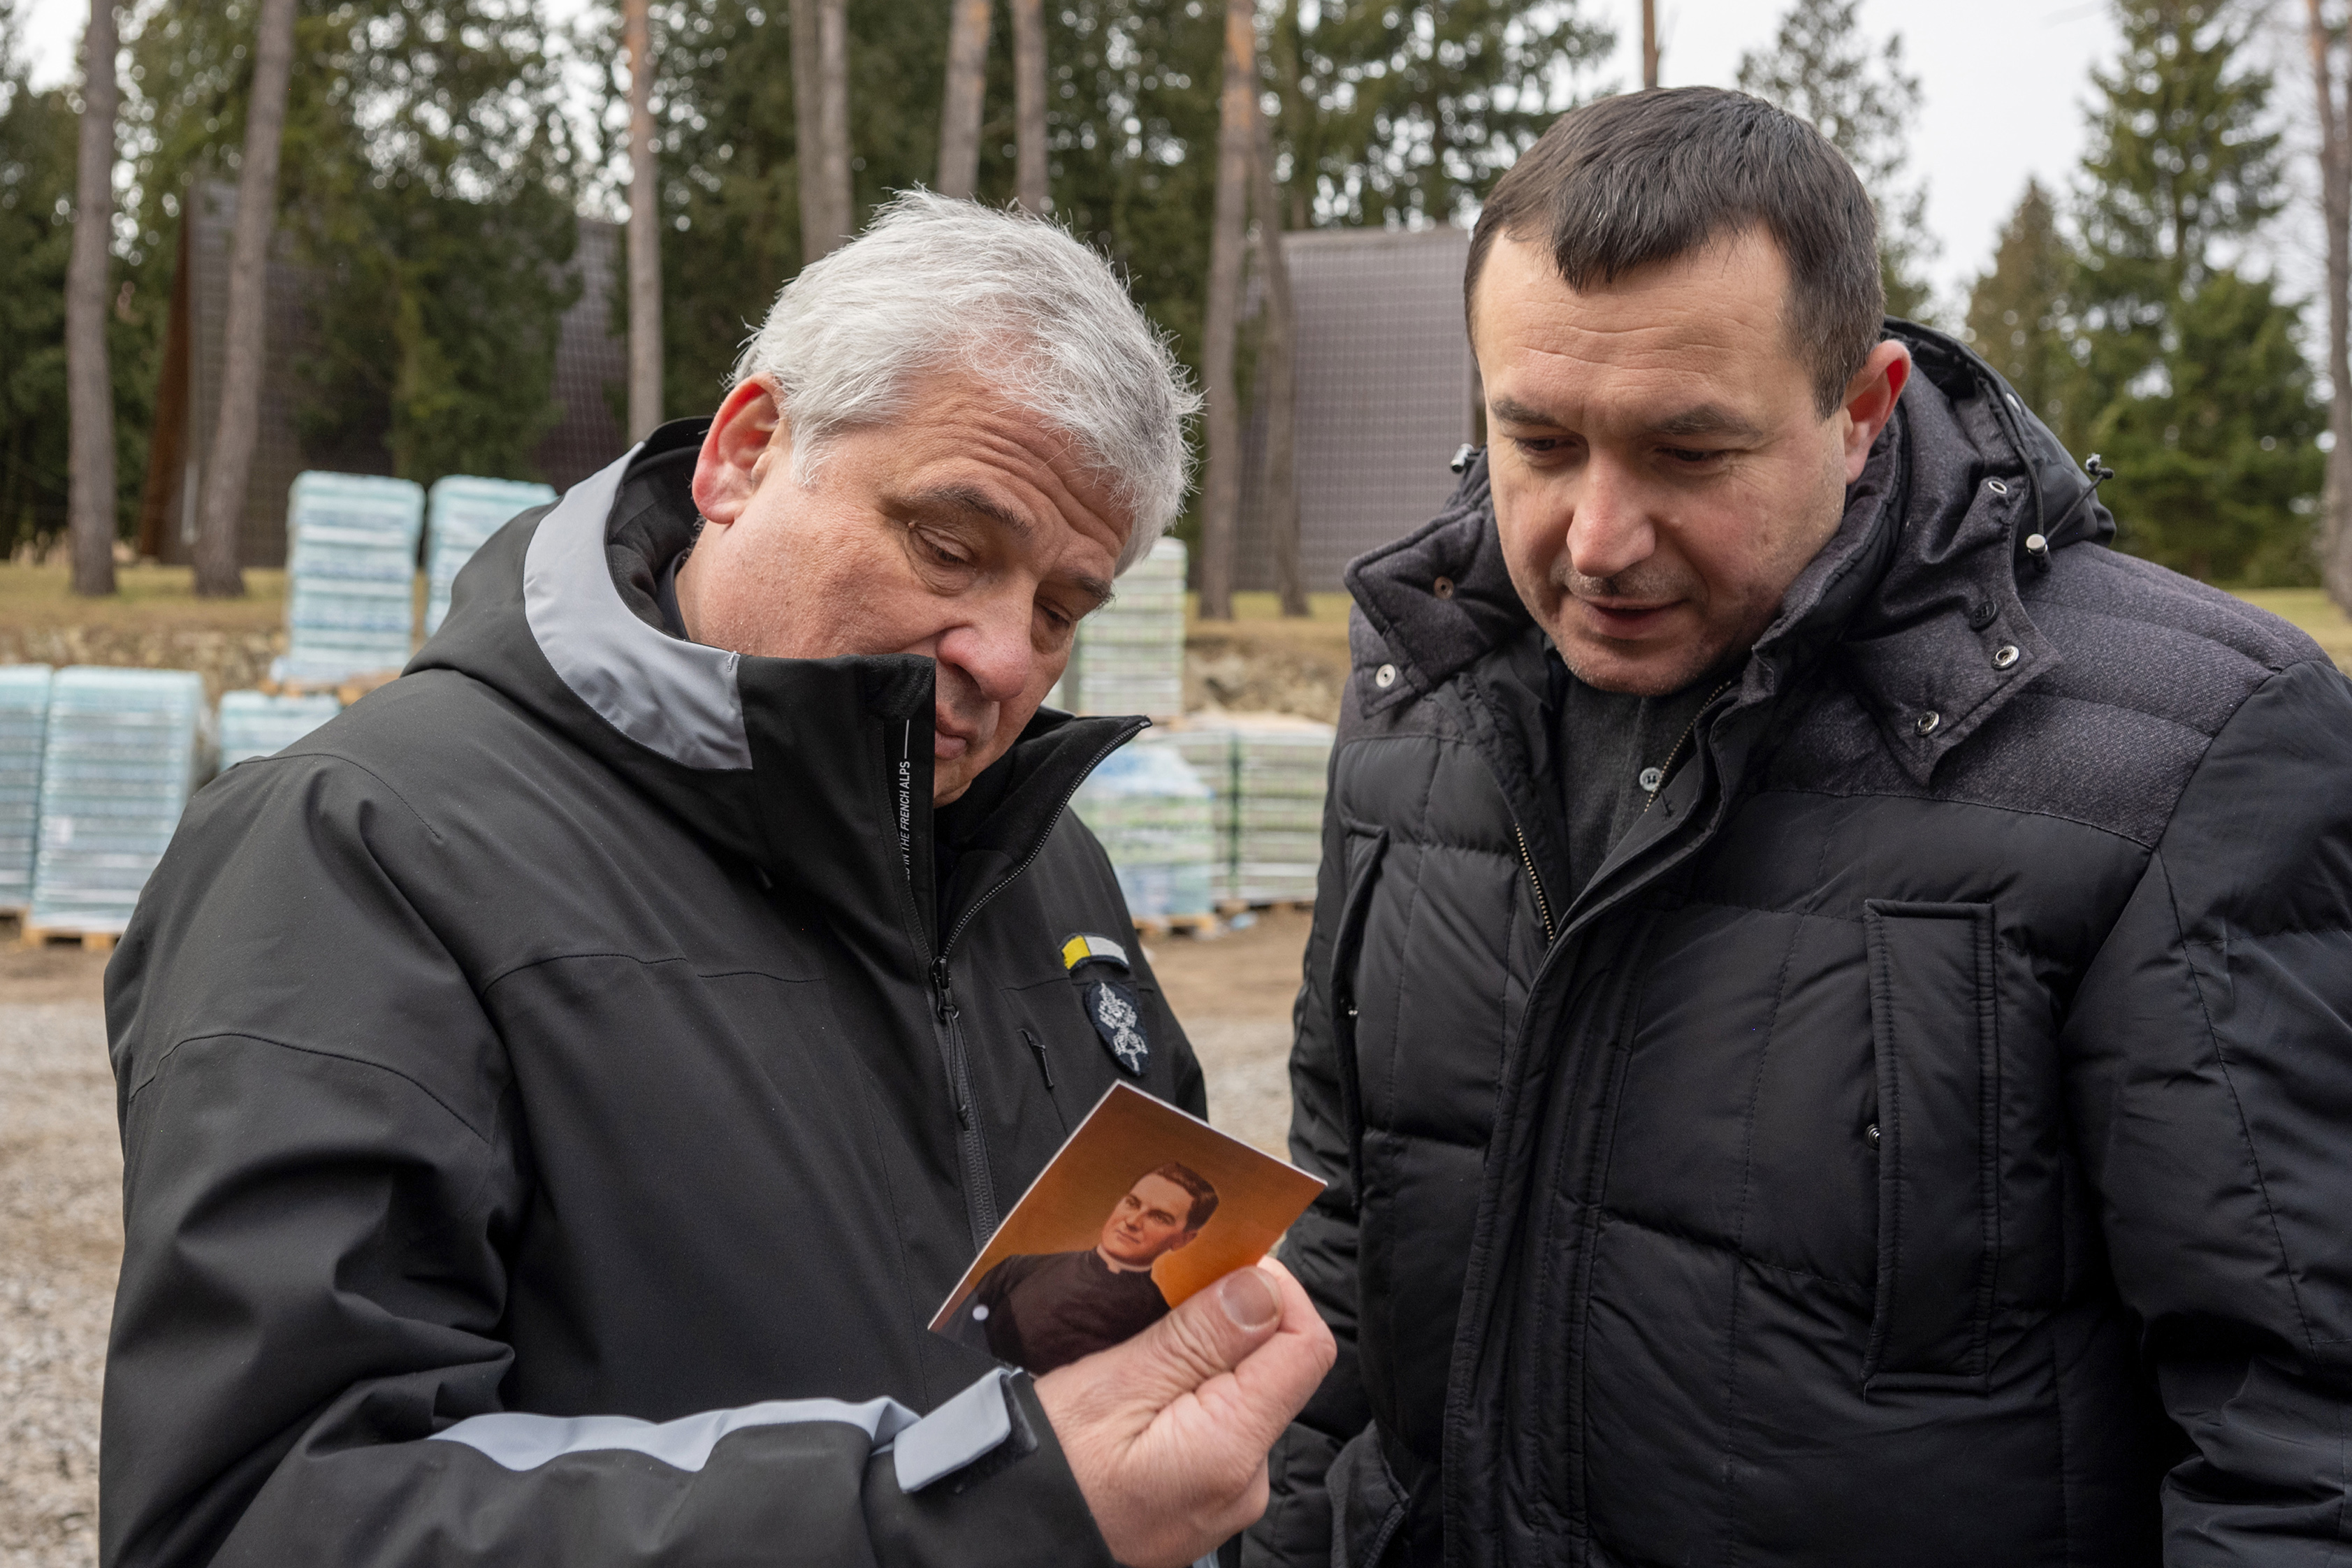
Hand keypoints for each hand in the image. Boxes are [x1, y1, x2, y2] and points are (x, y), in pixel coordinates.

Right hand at [1034, 1259, 1335, 1567]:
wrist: (1007, 1533)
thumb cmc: (1044, 1468)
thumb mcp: (1111, 1385)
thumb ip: (1196, 1338)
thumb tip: (1263, 1285)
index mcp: (1231, 1449)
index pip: (1307, 1346)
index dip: (1276, 1289)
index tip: (1224, 1263)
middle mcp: (1246, 1480)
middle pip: (1275, 1366)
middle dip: (1230, 1320)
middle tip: (1161, 1302)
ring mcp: (1227, 1495)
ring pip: (1243, 1393)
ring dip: (1205, 1355)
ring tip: (1140, 1349)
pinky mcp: (1205, 1497)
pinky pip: (1218, 1427)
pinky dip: (1190, 1393)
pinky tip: (1142, 1387)